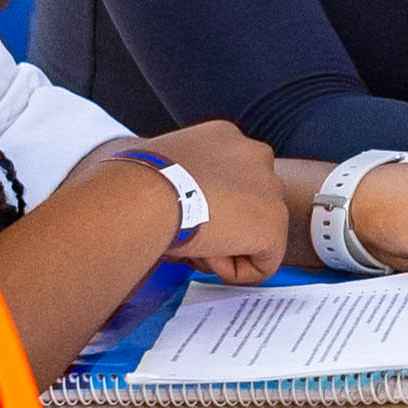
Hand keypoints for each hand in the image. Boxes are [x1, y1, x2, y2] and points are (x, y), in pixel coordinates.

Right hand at [138, 122, 290, 282]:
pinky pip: (262, 264)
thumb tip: (161, 194)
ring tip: (192, 245)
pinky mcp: (274, 226)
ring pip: (254, 235)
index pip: (231, 178)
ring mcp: (270, 190)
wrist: (146, 196)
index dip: (206, 205)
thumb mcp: (157, 161)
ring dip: (224, 248)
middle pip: (248, 205)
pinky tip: (206, 255)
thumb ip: (177, 173)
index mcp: (226, 137)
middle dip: (222, 227)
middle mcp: (256, 155)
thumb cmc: (134, 182)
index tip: (183, 216)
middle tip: (188, 235)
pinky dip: (232, 271)